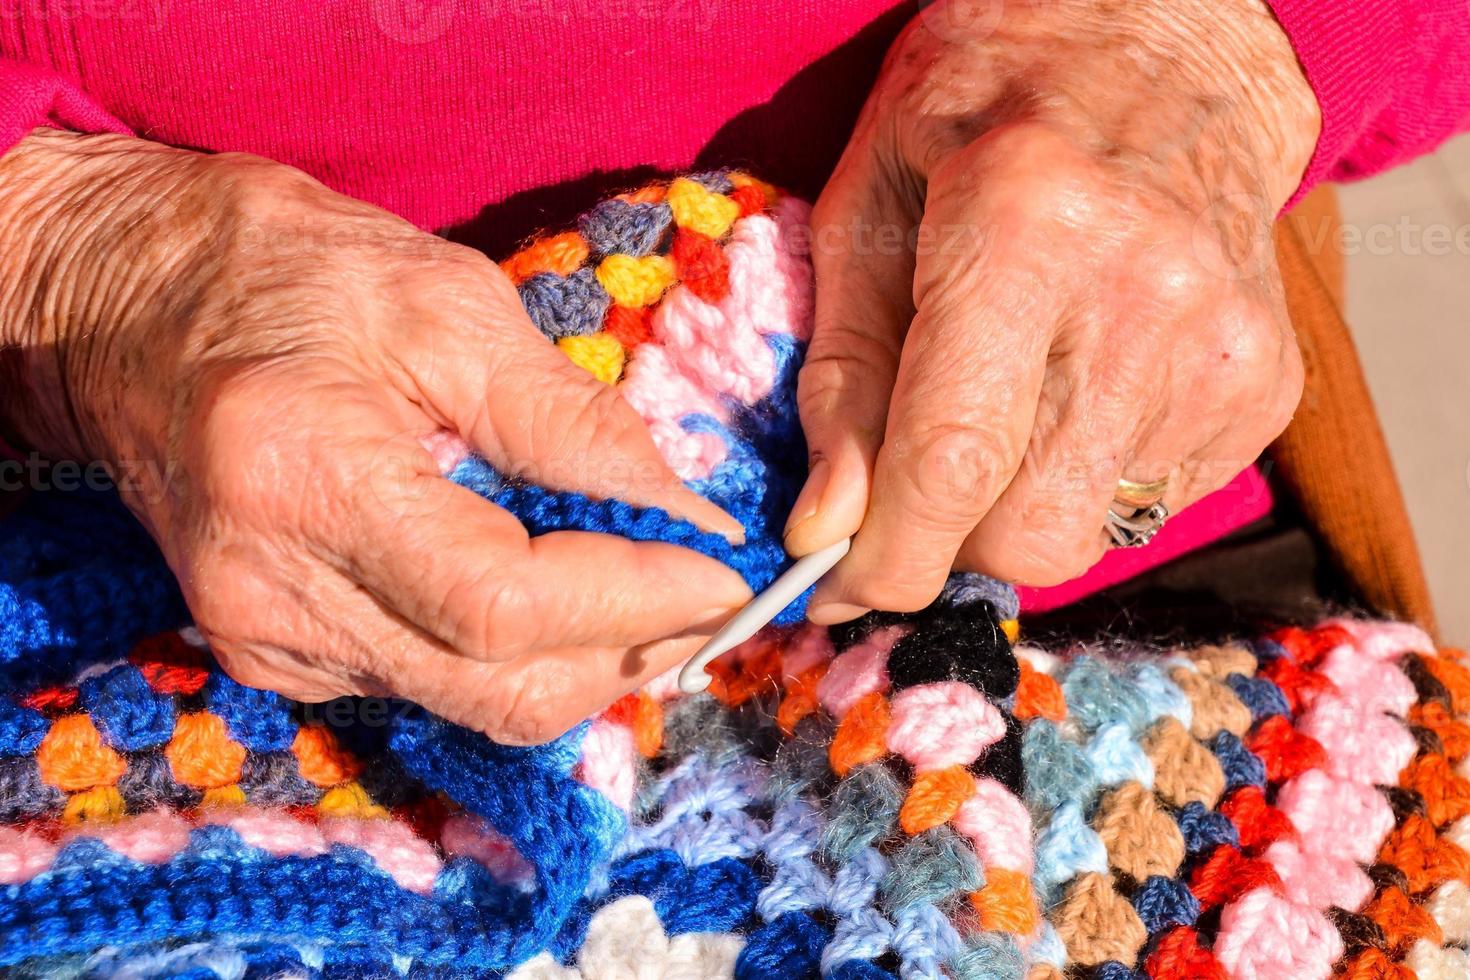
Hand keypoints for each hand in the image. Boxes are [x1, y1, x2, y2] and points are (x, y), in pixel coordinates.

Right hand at [0, 130, 750, 742]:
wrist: (129, 305)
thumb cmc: (285, 272)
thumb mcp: (445, 304)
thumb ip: (568, 418)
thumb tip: (682, 508)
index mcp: (307, 482)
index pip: (503, 603)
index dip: (633, 600)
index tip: (722, 572)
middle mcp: (272, 593)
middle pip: (497, 684)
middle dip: (630, 649)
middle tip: (709, 593)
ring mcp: (266, 637)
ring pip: (473, 702)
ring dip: (586, 660)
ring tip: (652, 590)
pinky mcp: (274, 650)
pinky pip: (430, 684)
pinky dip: (518, 654)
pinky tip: (561, 594)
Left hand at [787, 0, 1319, 618]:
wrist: (1164, 46)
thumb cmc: (982, 112)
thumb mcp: (867, 209)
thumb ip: (843, 376)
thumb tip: (826, 530)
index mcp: (1024, 228)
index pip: (950, 462)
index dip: (880, 559)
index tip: (831, 586)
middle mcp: (1143, 299)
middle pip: (1025, 536)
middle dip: (945, 539)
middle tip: (915, 478)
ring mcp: (1221, 351)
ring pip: (1083, 537)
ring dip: (1012, 509)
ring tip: (1005, 403)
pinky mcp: (1266, 390)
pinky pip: (1141, 507)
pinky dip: (1080, 480)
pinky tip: (1075, 387)